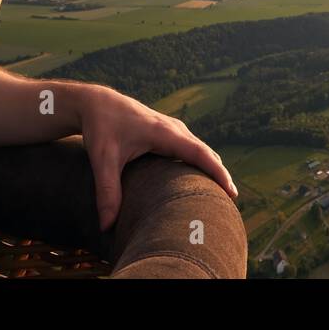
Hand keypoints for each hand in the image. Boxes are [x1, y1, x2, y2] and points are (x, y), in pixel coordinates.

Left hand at [76, 85, 238, 231]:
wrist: (97, 103)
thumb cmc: (101, 127)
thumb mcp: (102, 159)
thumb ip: (106, 192)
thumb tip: (105, 227)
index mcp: (164, 133)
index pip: (200, 154)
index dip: (217, 173)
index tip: (231, 192)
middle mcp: (174, 129)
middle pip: (206, 152)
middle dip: (220, 175)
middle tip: (230, 202)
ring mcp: (173, 129)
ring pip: (201, 149)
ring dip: (212, 168)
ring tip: (220, 193)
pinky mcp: (169, 132)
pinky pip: (192, 147)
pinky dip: (202, 162)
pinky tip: (200, 178)